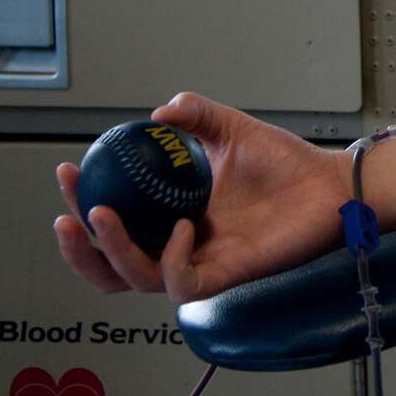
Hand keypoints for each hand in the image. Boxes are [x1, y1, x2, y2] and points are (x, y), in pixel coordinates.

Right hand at [54, 93, 351, 304]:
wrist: (328, 184)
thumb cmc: (284, 164)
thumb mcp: (230, 128)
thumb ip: (195, 113)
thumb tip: (159, 111)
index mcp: (171, 213)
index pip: (113, 221)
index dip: (81, 201)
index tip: (68, 171)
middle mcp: (179, 243)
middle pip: (109, 266)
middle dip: (78, 247)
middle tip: (69, 212)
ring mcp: (200, 262)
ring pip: (135, 278)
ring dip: (112, 250)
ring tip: (102, 216)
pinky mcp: (225, 277)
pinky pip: (182, 283)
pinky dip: (171, 259)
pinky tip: (180, 228)